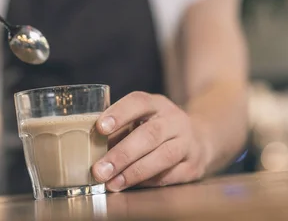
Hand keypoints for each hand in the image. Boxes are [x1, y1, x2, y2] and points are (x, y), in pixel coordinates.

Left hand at [92, 92, 206, 191]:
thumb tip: (88, 148)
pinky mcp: (193, 165)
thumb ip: (119, 129)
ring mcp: (187, 142)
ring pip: (163, 156)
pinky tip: (131, 185)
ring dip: (134, 172)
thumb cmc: (157, 128)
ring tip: (112, 182)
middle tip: (99, 170)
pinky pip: (171, 175)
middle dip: (122, 153)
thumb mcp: (141, 119)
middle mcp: (175, 120)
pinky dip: (149, 181)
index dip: (119, 113)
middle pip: (150, 134)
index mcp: (157, 104)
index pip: (139, 102)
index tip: (100, 127)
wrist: (199, 137)